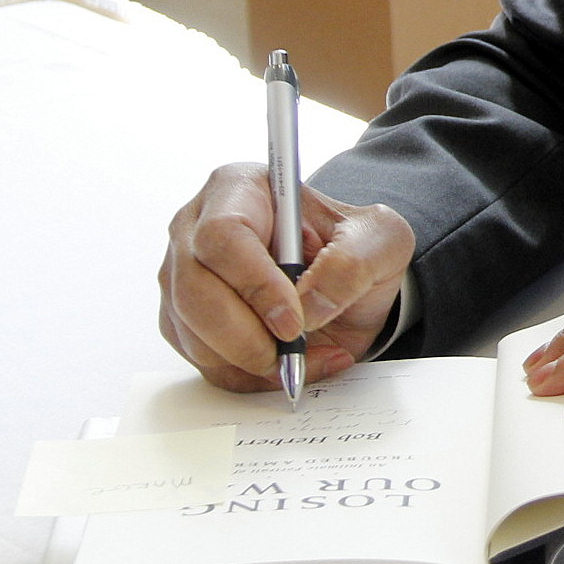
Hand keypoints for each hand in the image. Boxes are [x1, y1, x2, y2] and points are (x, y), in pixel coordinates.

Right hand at [158, 163, 414, 392]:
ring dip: (248, 360)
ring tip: (305, 357)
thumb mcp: (380, 240)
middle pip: (194, 289)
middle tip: (291, 353)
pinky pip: (202, 360)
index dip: (255, 285)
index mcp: (240, 188)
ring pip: (191, 331)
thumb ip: (352, 264)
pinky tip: (288, 365)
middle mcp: (196, 228)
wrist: (348, 279)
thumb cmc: (355, 246)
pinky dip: (246, 375)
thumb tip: (309, 305)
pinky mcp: (185, 319)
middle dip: (245, 335)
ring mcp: (183, 276)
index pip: (224, 235)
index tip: (294, 320)